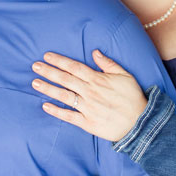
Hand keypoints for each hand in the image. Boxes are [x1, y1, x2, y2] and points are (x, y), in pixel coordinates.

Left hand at [31, 50, 147, 141]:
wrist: (140, 123)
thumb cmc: (133, 98)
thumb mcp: (125, 75)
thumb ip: (108, 63)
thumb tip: (95, 52)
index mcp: (97, 79)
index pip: (74, 67)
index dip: (59, 61)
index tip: (47, 56)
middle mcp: (90, 92)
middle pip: (65, 79)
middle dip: (49, 71)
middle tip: (35, 66)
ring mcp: (87, 108)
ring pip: (64, 96)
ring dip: (48, 89)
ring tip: (35, 83)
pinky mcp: (87, 123)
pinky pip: (68, 116)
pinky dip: (56, 111)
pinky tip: (45, 106)